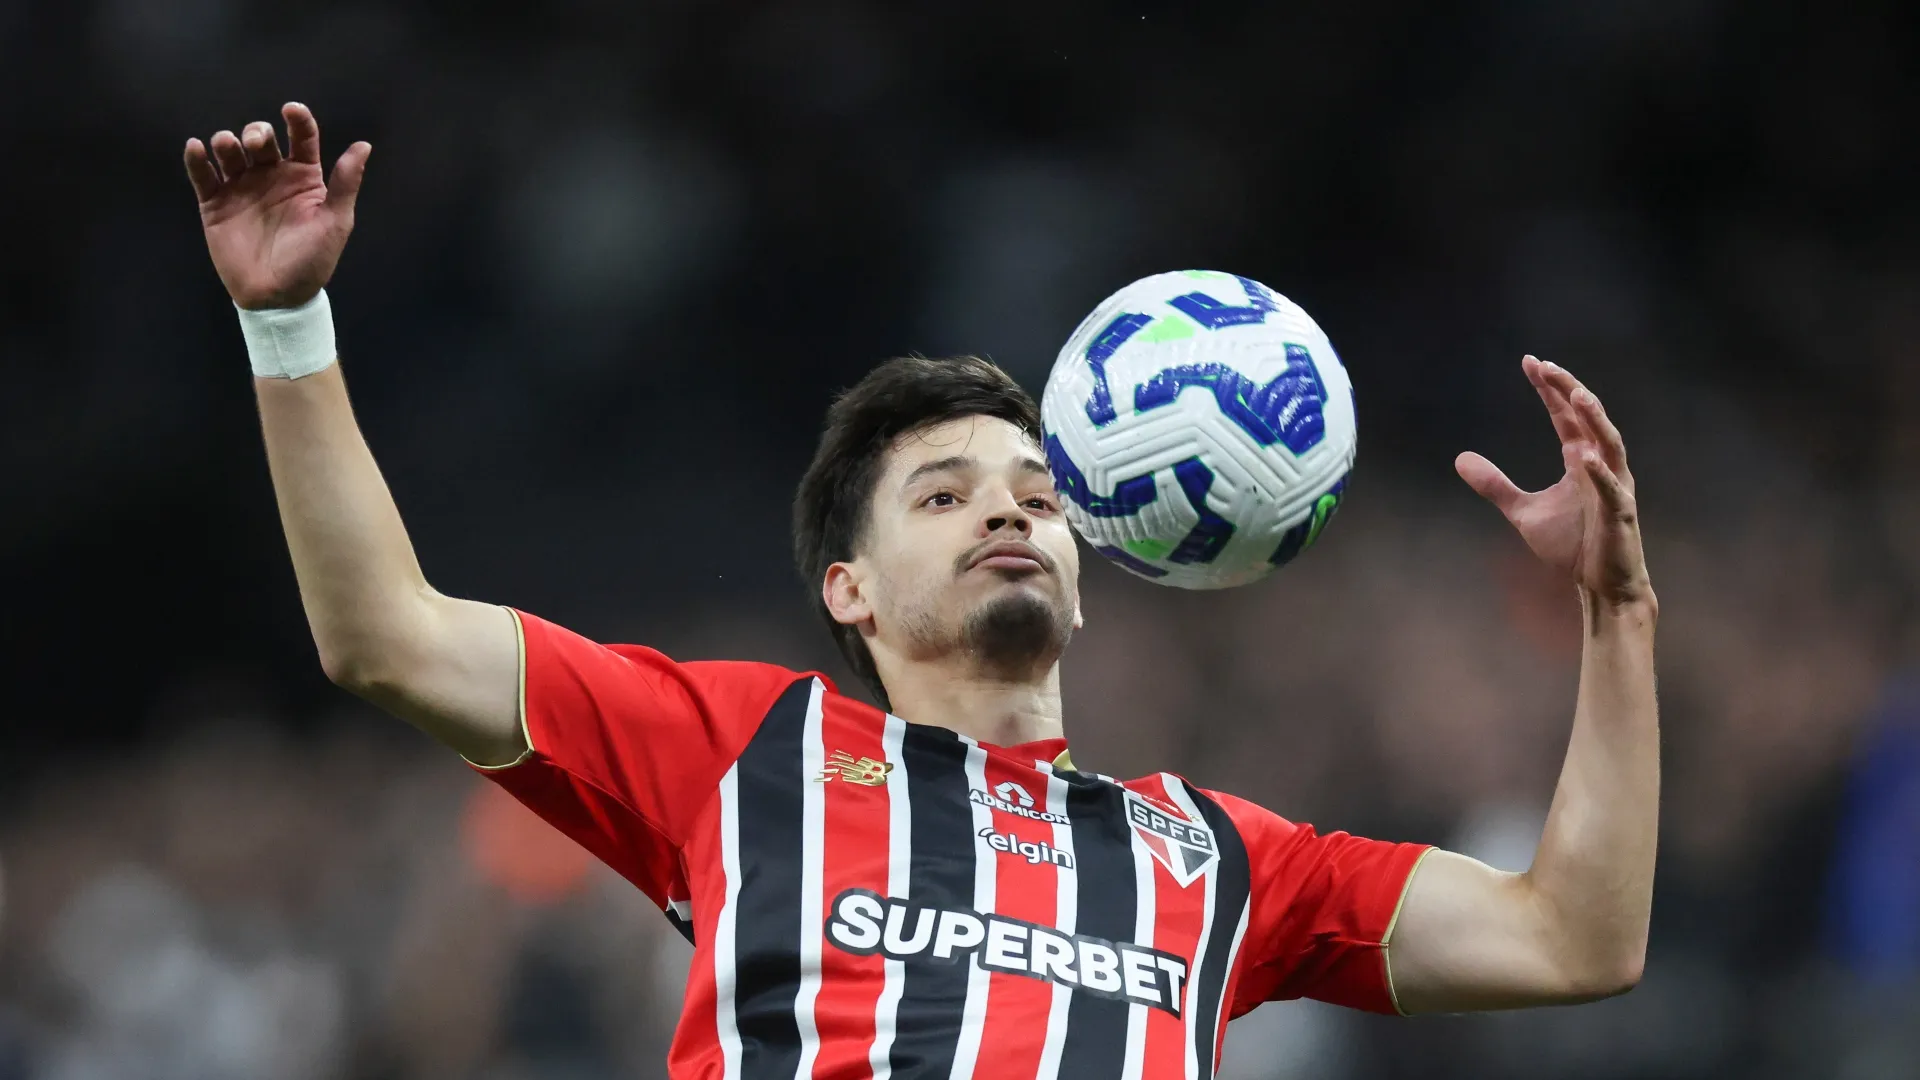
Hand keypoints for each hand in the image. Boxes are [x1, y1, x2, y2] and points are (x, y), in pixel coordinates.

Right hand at [184, 102, 369, 309]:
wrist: (278, 296)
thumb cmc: (311, 260)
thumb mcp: (335, 222)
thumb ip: (345, 183)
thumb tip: (364, 145)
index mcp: (303, 177)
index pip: (301, 138)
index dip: (298, 119)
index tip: (291, 110)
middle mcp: (271, 176)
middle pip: (261, 138)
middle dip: (257, 132)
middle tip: (256, 144)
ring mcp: (241, 187)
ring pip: (230, 151)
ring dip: (226, 142)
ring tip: (227, 147)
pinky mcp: (215, 203)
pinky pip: (202, 175)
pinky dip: (196, 159)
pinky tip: (196, 148)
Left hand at [1456, 357, 1652, 611]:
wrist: (1600, 585)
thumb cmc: (1571, 545)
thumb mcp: (1522, 511)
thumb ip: (1495, 485)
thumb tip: (1460, 459)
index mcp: (1580, 461)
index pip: (1564, 417)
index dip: (1550, 390)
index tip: (1531, 362)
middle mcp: (1601, 466)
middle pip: (1587, 418)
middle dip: (1568, 390)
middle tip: (1546, 366)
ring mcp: (1615, 488)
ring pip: (1610, 444)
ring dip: (1594, 419)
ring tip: (1575, 395)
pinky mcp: (1622, 514)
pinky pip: (1612, 490)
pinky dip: (1601, 474)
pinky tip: (1585, 457)